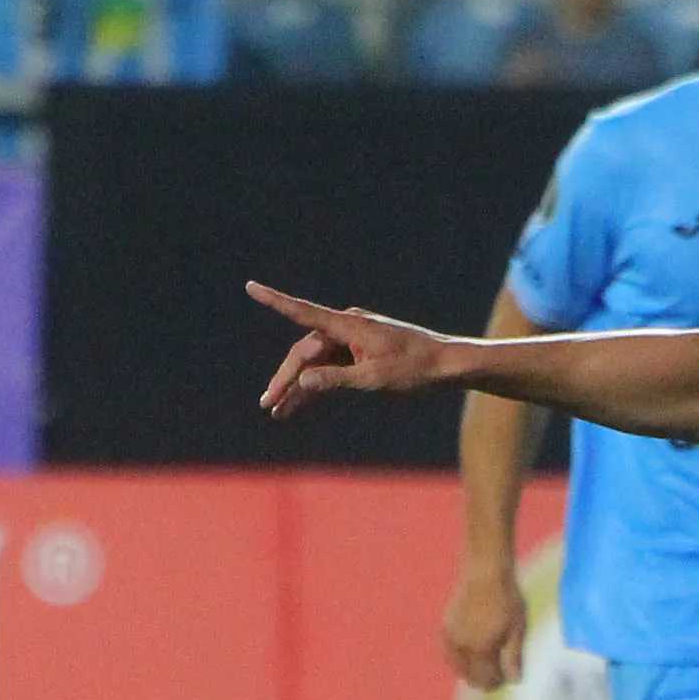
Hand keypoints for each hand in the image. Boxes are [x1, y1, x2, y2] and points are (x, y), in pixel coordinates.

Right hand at [252, 281, 458, 415]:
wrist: (448, 365)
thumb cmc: (415, 369)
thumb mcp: (374, 379)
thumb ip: (336, 379)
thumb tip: (302, 380)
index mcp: (349, 326)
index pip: (303, 312)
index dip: (274, 301)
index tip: (250, 287)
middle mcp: (347, 328)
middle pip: (306, 352)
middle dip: (286, 378)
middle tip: (268, 404)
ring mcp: (353, 341)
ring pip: (316, 362)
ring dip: (299, 387)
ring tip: (277, 412)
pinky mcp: (360, 353)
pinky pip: (331, 367)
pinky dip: (318, 384)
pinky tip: (299, 404)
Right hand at [442, 560, 529, 688]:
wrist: (485, 573)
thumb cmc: (507, 600)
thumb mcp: (517, 629)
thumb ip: (513, 657)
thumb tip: (514, 681)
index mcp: (480, 648)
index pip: (485, 678)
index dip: (495, 683)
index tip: (504, 680)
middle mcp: (461, 646)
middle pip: (468, 676)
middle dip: (482, 680)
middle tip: (496, 676)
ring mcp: (450, 636)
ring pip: (456, 666)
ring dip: (469, 671)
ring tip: (484, 667)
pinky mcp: (445, 627)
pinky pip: (448, 653)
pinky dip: (458, 659)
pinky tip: (470, 655)